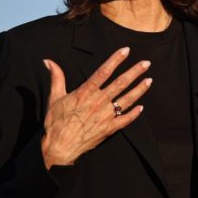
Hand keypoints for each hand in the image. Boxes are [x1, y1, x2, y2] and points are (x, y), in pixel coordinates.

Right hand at [41, 47, 152, 168]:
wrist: (59, 147)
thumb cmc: (55, 123)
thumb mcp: (54, 97)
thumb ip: (56, 77)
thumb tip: (48, 61)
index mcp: (85, 92)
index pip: (104, 71)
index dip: (116, 60)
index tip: (126, 50)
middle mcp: (98, 102)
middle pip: (120, 83)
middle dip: (134, 72)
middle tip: (146, 63)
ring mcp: (105, 116)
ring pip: (127, 100)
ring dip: (139, 89)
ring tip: (149, 80)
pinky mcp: (109, 129)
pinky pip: (125, 120)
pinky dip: (134, 114)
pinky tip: (142, 107)